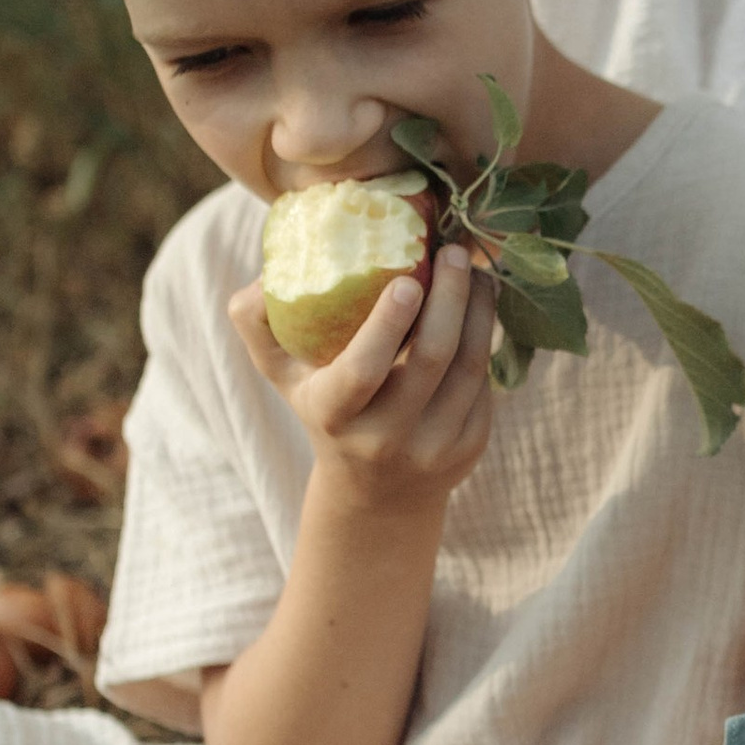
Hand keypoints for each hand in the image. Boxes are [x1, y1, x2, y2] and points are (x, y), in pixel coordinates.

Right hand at [228, 239, 496, 510]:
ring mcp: (433, 446)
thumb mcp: (282, 375)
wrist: (376, 492)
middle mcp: (385, 438)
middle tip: (452, 252)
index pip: (363, 371)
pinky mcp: (471, 446)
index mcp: (334, 414)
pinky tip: (482, 306)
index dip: (387, 324)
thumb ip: (256, 323)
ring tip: (475, 271)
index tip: (407, 279)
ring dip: (479, 310)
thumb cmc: (324, 408)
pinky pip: (485, 382)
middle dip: (450, 297)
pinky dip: (487, 337)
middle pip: (431, 358)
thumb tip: (264, 277)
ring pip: (469, 366)